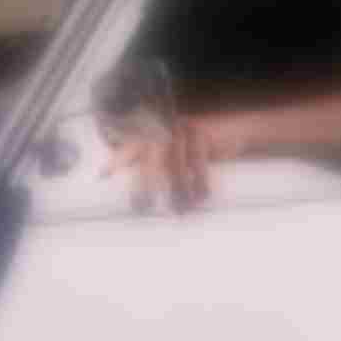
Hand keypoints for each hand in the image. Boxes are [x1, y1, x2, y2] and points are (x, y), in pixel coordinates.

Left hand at [100, 105, 218, 211]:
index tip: (103, 175)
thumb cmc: (204, 150)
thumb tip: (144, 201)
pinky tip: (202, 197)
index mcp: (156, 136)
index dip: (118, 160)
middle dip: (144, 183)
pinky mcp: (202, 133)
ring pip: (176, 165)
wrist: (236, 129)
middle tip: (142, 206)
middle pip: (150, 158)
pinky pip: (198, 162)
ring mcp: (182, 129)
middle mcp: (165, 130)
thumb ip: (162, 170)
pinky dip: (200, 182)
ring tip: (181, 210)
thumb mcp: (181, 158)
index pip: (132, 147)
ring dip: (179, 191)